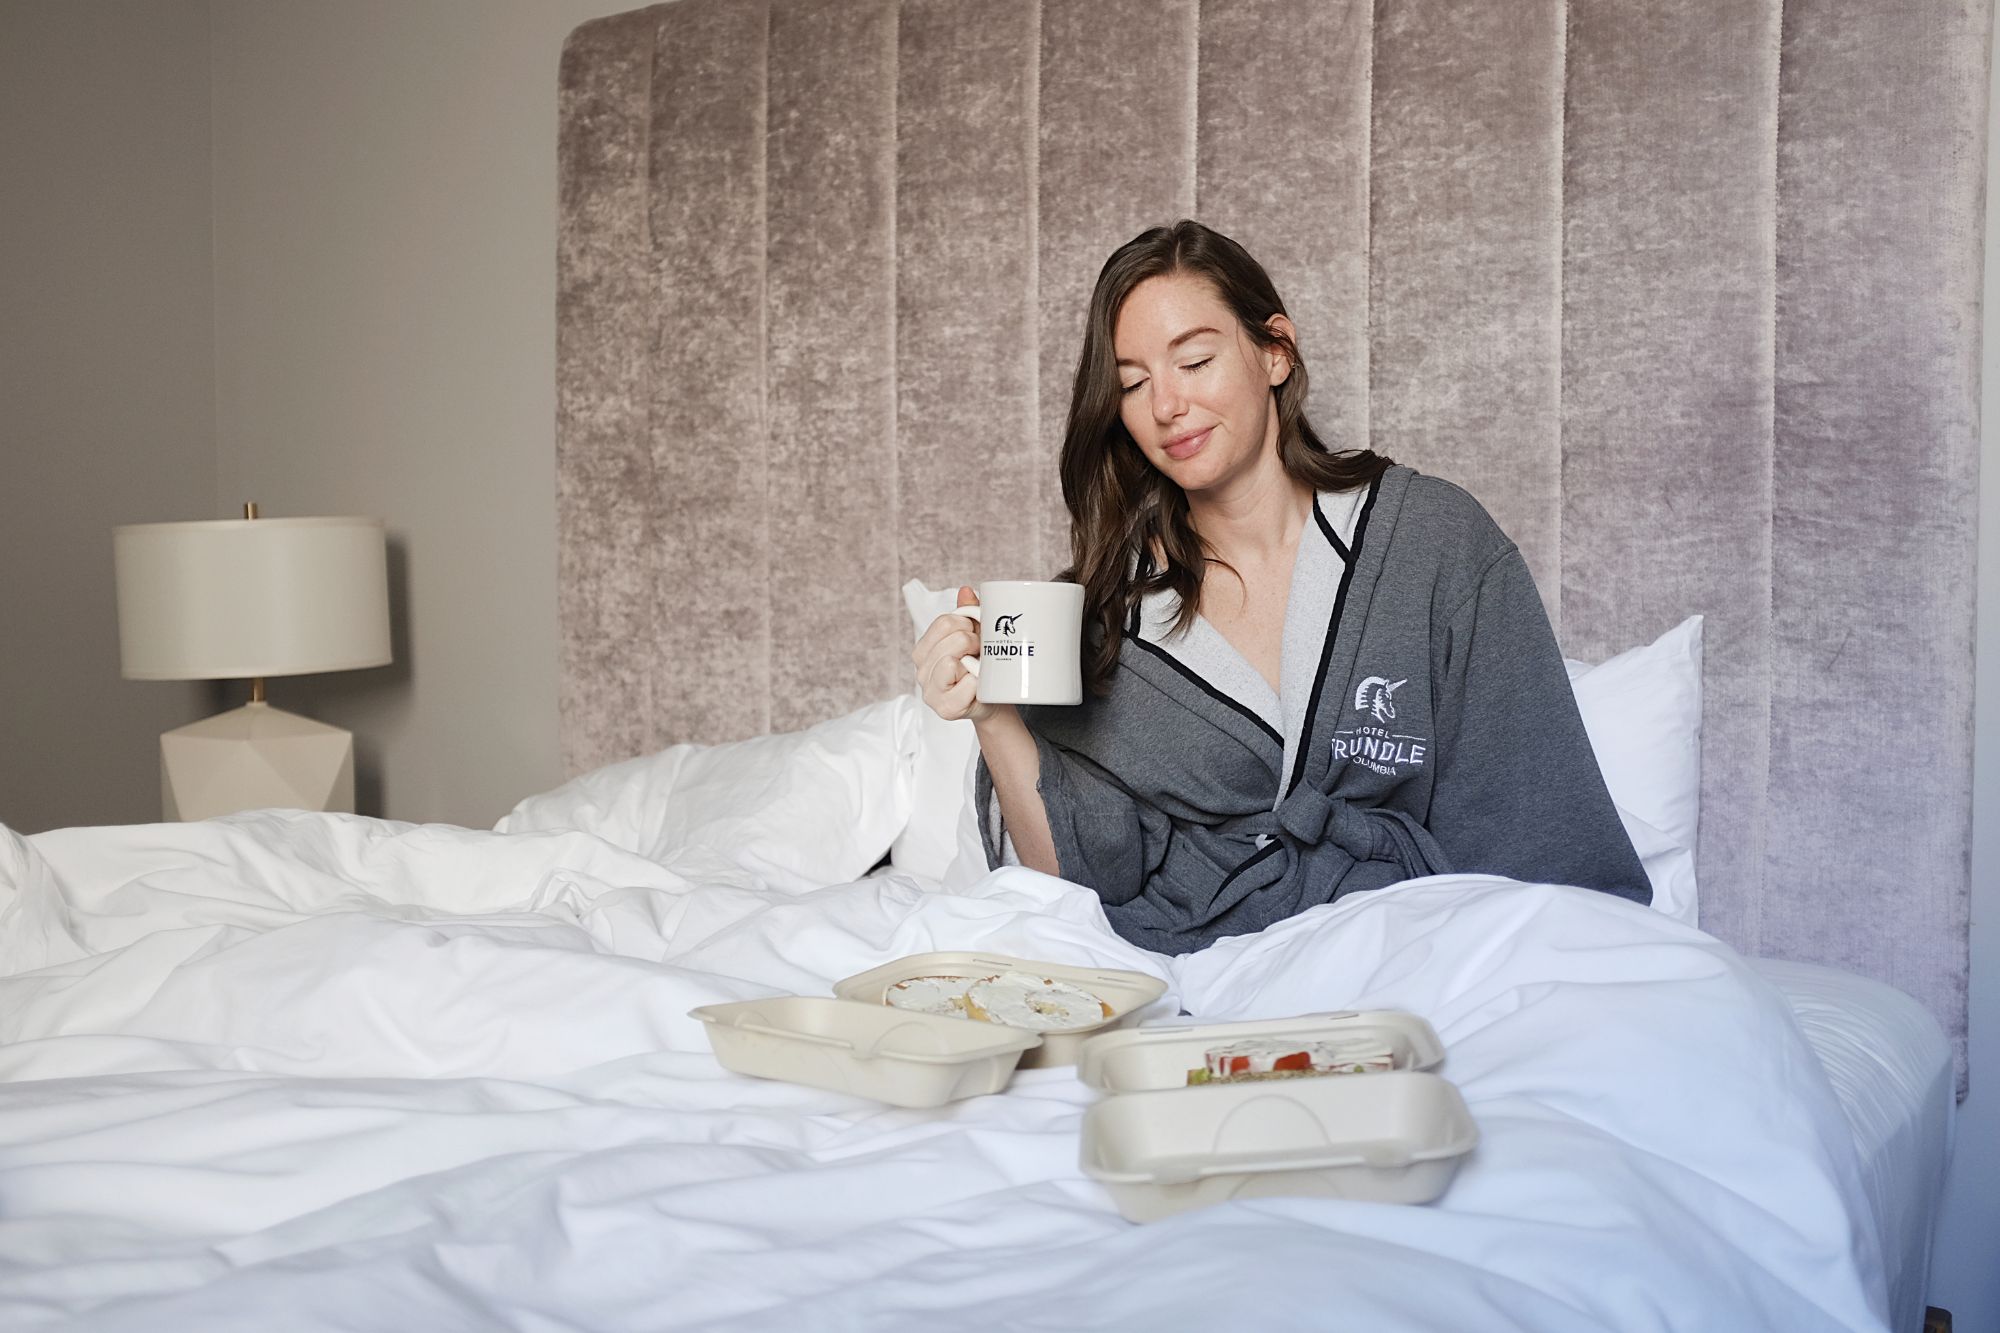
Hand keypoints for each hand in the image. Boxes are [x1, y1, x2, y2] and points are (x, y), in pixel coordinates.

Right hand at [912, 586, 997, 723]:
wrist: (993, 701)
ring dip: (975, 663)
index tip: (975, 633)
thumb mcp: (975, 636)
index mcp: (923, 650)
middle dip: (974, 642)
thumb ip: (968, 614)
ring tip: (978, 669)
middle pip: (953, 639)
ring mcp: (930, 692)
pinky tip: (978, 687)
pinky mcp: (945, 708)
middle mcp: (921, 671)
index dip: (967, 623)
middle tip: (980, 653)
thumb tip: (966, 590)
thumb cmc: (980, 667)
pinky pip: (965, 684)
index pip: (944, 622)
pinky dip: (978, 683)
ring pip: (952, 661)